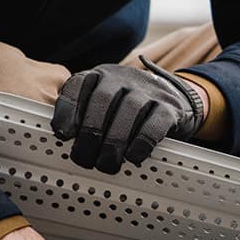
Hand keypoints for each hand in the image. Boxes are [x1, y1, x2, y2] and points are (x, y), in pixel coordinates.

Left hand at [51, 60, 205, 172]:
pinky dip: (141, 142)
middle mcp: (123, 77)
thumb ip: (86, 114)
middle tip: (84, 159)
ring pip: (129, 110)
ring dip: (114, 141)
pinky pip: (155, 123)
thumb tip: (66, 139)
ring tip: (107, 163)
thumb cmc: (130, 109)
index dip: (67, 109)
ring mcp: (149, 90)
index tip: (62, 134)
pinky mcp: (170, 106)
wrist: (177, 99)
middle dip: (90, 132)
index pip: (79, 85)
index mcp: (101, 76)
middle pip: (103, 100)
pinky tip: (133, 158)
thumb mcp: (107, 103)